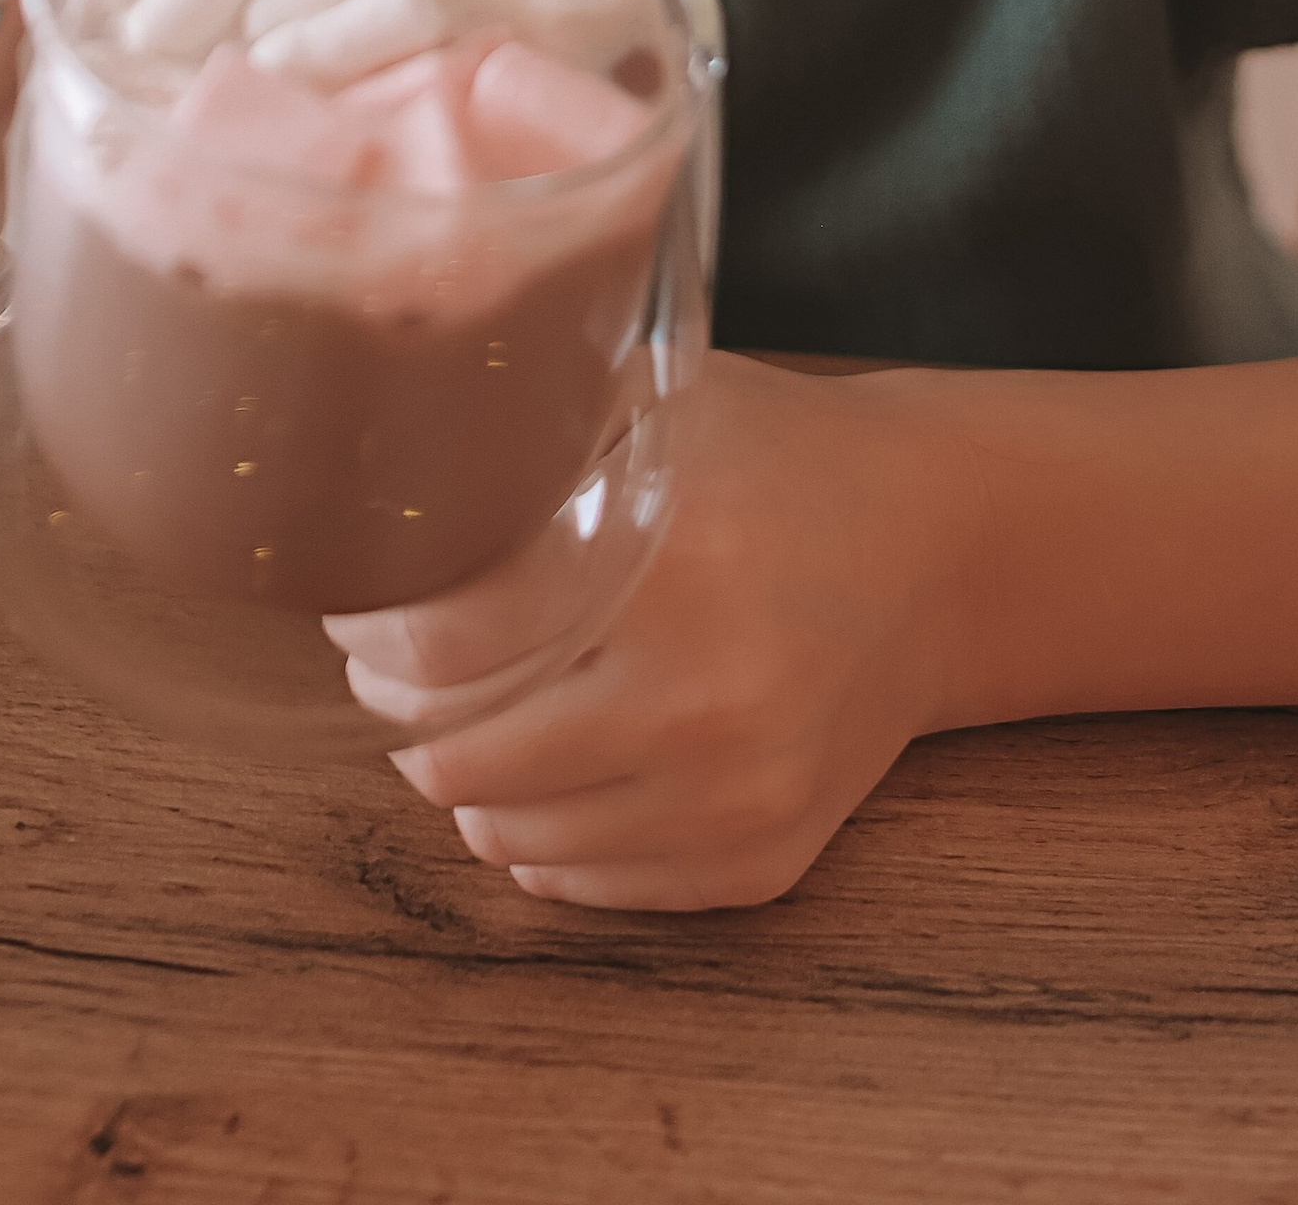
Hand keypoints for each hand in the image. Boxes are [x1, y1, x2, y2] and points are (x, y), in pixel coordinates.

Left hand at [328, 353, 964, 912]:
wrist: (939, 552)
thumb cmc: (779, 463)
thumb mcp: (665, 408)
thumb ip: (542, 436)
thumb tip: (389, 463)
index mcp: (674, 571)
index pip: (450, 646)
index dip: (376, 634)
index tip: (357, 610)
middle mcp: (708, 700)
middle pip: (466, 759)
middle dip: (403, 717)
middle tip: (390, 673)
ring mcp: (740, 797)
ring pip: (518, 841)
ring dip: (466, 788)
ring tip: (458, 726)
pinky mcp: (764, 860)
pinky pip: (599, 889)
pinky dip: (544, 845)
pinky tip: (534, 783)